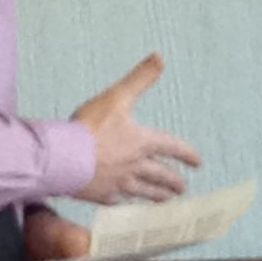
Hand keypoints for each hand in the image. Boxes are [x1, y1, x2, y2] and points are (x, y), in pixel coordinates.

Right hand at [73, 54, 201, 205]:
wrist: (63, 158)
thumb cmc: (90, 127)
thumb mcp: (118, 96)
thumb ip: (140, 78)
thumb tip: (160, 57)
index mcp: (142, 142)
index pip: (171, 148)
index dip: (186, 154)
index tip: (198, 162)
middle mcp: (136, 165)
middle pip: (161, 176)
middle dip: (174, 182)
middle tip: (183, 188)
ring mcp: (120, 183)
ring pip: (146, 192)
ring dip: (159, 196)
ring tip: (167, 200)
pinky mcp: (103, 195)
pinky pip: (122, 200)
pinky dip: (130, 202)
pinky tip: (130, 203)